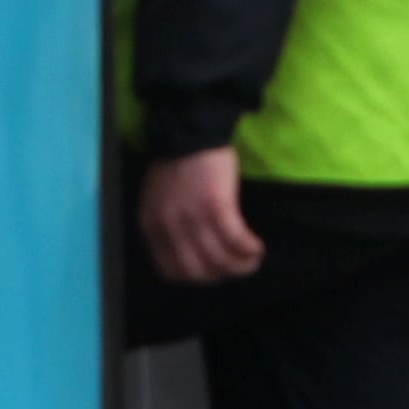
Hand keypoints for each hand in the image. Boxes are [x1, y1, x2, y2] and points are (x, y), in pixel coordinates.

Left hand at [140, 147, 264, 283]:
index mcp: (152, 227)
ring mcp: (193, 218)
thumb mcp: (158, 201)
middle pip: (198, 271)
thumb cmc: (176, 163)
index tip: (213, 272)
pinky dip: (249, 249)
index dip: (197, 278)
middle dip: (221, 275)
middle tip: (237, 267)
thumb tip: (191, 252)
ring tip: (253, 259)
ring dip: (241, 265)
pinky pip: (235, 239)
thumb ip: (167, 227)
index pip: (172, 271)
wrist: (189, 130)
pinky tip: (257, 247)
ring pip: (220, 259)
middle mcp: (169, 228)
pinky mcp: (216, 205)